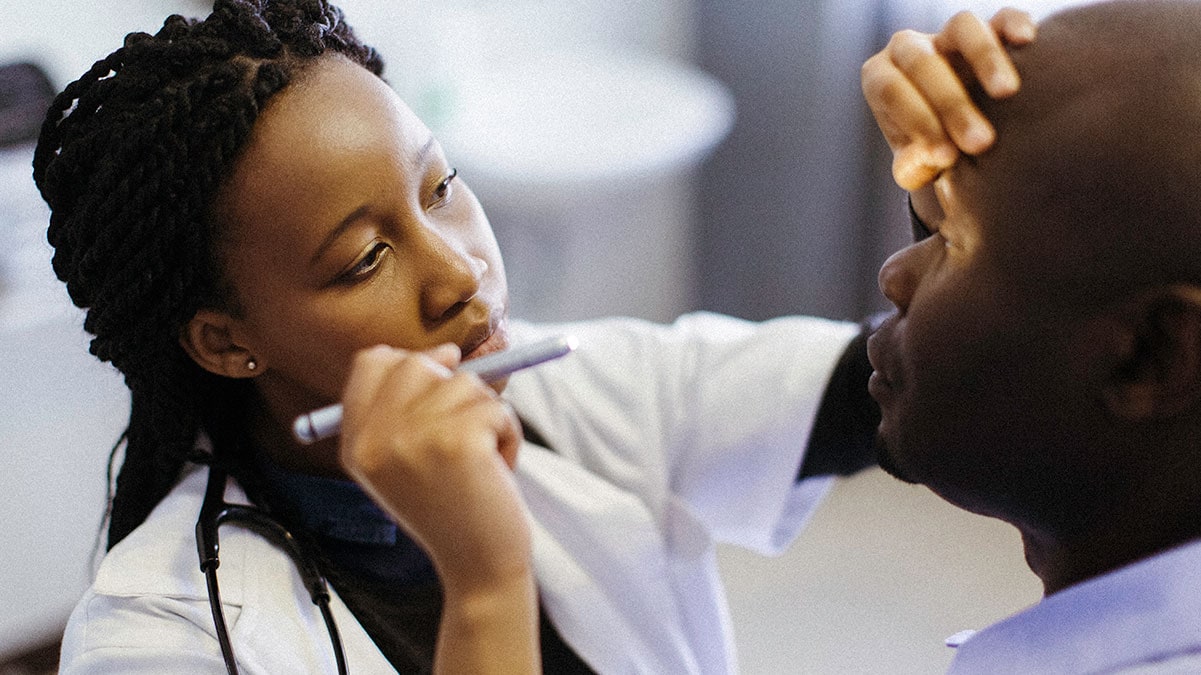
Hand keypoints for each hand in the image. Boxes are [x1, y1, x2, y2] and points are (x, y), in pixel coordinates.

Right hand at [337, 343, 528, 590]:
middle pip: (418, 363)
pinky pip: (498, 408)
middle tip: (465, 436)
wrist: (477, 568)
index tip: (439, 394)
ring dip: (488, 419)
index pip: (372, 362)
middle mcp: (375, 439)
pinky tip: (496, 473)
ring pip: (466, 384)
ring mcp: (412, 439)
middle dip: (455, 390)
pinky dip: (509, 436)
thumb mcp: (411, 459)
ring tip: (480, 464)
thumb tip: (447, 351)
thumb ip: (412, 405)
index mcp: (356, 443)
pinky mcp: (457, 442)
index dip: (412, 366)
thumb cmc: (454, 510)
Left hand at [862, 9, 1035, 190]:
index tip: (947, 158)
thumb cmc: (928, 144)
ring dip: (984, 57)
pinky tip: (1026, 41)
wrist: (955, 129)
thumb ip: (913, 166)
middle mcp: (908, 47)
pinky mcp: (989, 28)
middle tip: (981, 143)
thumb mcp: (915, 161)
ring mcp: (947, 33)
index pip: (891, 90)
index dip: (918, 123)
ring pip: (962, 27)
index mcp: (880, 76)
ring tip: (1006, 93)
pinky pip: (1003, 17)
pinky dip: (1015, 24)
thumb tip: (927, 161)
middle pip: (923, 62)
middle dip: (952, 105)